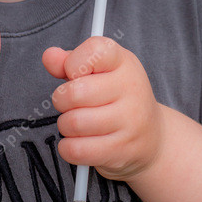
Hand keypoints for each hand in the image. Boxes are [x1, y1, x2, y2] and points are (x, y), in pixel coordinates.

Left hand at [42, 37, 162, 182]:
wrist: (152, 136)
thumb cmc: (117, 97)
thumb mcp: (100, 70)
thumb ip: (71, 61)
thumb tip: (49, 57)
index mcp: (124, 62)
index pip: (94, 51)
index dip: (73, 62)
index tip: (74, 73)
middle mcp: (131, 89)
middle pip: (75, 93)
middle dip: (61, 100)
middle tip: (69, 103)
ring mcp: (130, 121)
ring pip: (74, 123)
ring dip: (65, 125)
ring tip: (76, 123)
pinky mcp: (122, 150)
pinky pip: (77, 150)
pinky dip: (68, 148)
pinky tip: (77, 142)